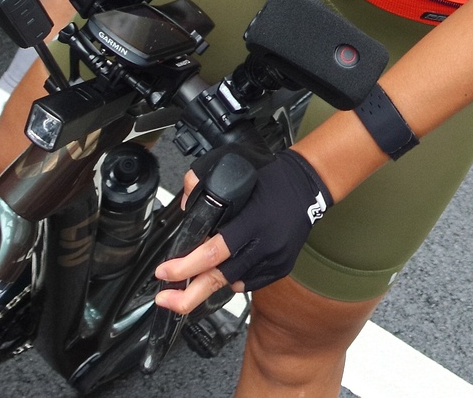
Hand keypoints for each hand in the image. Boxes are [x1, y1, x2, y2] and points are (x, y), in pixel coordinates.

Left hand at [153, 150, 331, 311]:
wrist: (308, 184)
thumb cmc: (272, 177)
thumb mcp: (234, 172)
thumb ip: (203, 185)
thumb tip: (185, 206)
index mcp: (253, 220)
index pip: (213, 252)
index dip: (185, 267)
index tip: (164, 273)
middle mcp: (265, 244)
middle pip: (220, 278)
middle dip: (188, 296)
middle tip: (166, 301)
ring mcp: (275, 259)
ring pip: (232, 283)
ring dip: (209, 283)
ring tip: (189, 283)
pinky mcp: (281, 267)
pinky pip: (249, 283)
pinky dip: (233, 280)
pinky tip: (224, 272)